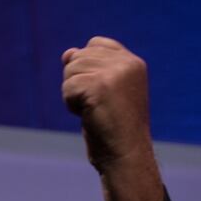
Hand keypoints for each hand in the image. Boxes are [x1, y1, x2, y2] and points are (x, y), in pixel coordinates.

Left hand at [62, 37, 163, 200]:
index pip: (96, 43)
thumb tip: (67, 53)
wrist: (125, 156)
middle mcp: (127, 63)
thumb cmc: (113, 129)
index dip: (86, 66)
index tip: (98, 92)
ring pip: (71, 70)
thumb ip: (89, 69)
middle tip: (97, 106)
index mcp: (133, 63)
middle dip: (78, 83)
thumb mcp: (103, 93)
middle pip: (79, 56)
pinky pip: (68, 87)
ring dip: (73, 94)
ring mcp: (115, 73)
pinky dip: (71, 104)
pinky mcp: (100, 85)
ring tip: (94, 111)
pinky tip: (88, 116)